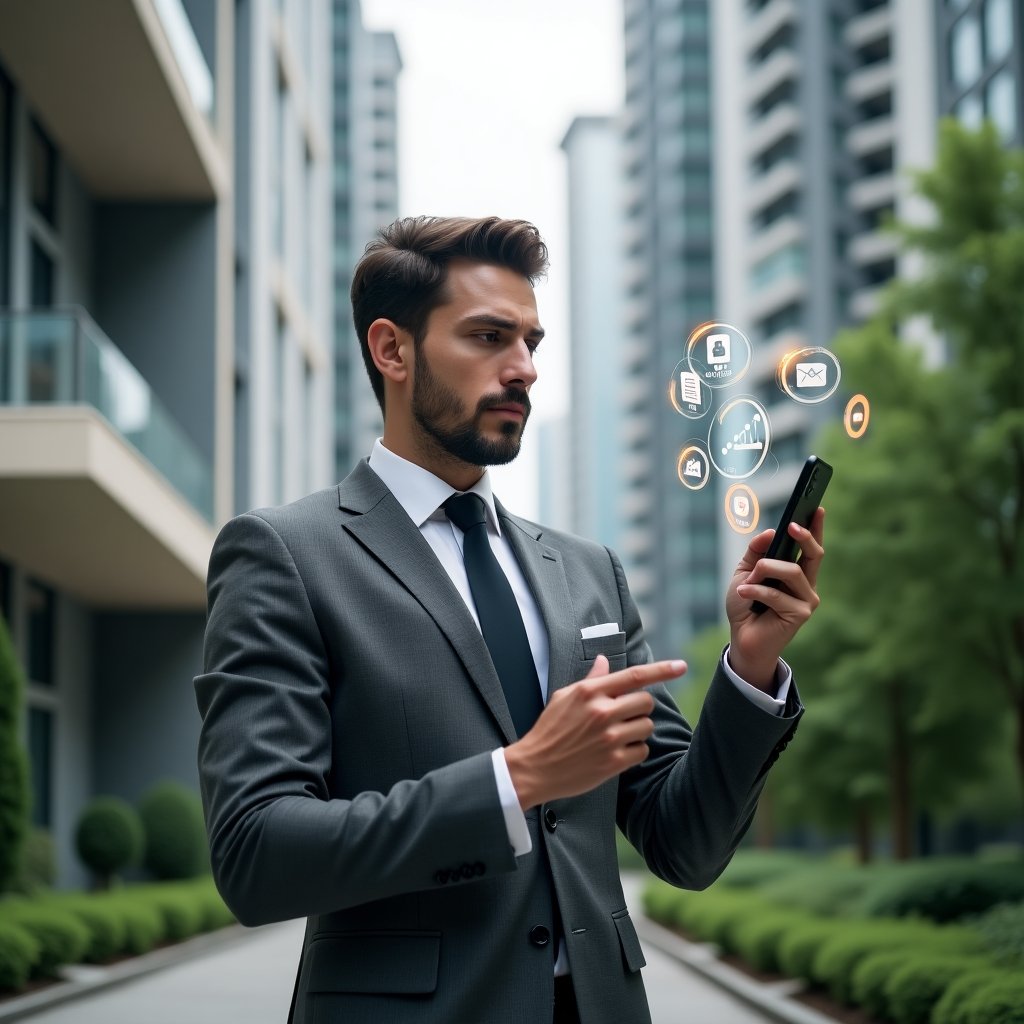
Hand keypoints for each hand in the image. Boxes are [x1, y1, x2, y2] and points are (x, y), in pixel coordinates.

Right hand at [504, 656, 686, 810]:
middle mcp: (602, 712)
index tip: (681, 666)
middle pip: (646, 702)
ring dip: (637, 730)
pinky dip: (634, 751)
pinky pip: (642, 750)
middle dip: (639, 708)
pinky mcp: (613, 762)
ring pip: (646, 726)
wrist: (535, 768)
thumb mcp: (564, 697)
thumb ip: (590, 680)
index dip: (661, 670)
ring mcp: (609, 738)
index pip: (634, 676)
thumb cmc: (549, 730)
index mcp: (590, 692)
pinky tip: (616, 752)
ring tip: (615, 736)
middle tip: (622, 715)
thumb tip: (604, 661)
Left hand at [726, 507, 825, 687]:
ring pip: (792, 571)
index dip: (816, 528)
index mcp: (797, 574)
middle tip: (791, 526)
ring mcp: (806, 601)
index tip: (818, 507)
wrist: (741, 640)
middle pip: (815, 555)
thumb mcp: (745, 574)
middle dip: (805, 537)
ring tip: (746, 580)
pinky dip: (756, 591)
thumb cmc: (745, 607)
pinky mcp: (800, 615)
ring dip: (765, 570)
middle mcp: (807, 586)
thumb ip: (756, 553)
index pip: (811, 548)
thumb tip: (771, 532)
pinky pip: (777, 593)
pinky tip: (744, 594)